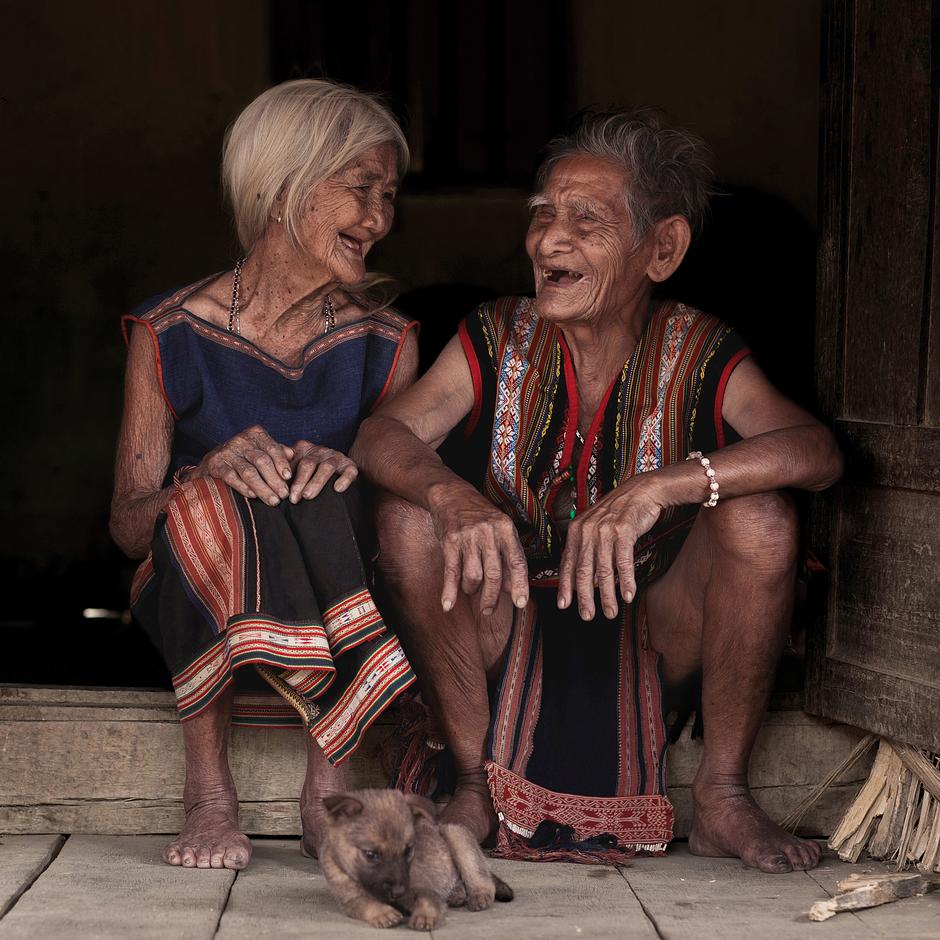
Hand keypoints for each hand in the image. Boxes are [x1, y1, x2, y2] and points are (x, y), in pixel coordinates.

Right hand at [193, 425, 292, 504]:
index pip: (272, 448)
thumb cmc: (246, 457)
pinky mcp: (216, 464)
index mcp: (255, 434)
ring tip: (273, 501)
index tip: (289, 477)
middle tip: (284, 495)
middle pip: (262, 461)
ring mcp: (227, 452)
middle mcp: (241, 440)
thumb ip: (277, 452)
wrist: (214, 461)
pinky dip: (243, 487)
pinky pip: (231, 477)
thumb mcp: (262, 450)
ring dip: (263, 488)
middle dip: (275, 480)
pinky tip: (253, 496)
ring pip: (249, 472)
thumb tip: (292, 454)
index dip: (282, 463)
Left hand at [288, 441, 357, 501]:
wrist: (337, 468)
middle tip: (293, 499)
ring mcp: (336, 457)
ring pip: (326, 467)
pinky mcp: (350, 465)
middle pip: (309, 464)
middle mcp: (320, 451)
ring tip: (308, 496)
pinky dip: (344, 479)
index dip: (286, 475)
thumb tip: (266, 471)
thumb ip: (281, 466)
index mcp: (304, 449)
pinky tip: (337, 489)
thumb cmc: (308, 473)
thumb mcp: (293, 465)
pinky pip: (349, 471)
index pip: (293, 459)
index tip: (281, 492)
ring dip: (316, 482)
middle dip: (300, 482)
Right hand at [428, 483, 528, 615]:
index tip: (520, 603)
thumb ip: (507, 556)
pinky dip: (449, 591)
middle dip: (491, 597)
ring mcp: (468, 536)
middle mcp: (488, 532)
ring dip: (471, 590)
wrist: (451, 494)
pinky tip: (448, 605)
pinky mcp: (450, 541)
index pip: (517, 561)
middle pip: (494, 574)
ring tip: (470, 592)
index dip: (520, 584)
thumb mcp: (499, 529)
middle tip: (488, 611)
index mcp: (505, 529)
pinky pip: (451, 572)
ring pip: (474, 575)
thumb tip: (511, 588)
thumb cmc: (479, 515)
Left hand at [557, 475, 664, 619]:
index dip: (566, 586)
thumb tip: (592, 583)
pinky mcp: (623, 530)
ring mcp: (605, 530)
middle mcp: (587, 530)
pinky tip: (628, 596)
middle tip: (587, 616)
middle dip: (584, 597)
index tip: (564, 605)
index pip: (568, 563)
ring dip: (607, 595)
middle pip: (584, 570)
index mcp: (576, 530)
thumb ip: (590, 552)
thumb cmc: (620, 513)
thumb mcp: (598, 528)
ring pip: (604, 570)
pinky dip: (626, 581)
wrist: (642, 490)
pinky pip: (623, 561)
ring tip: (610, 612)